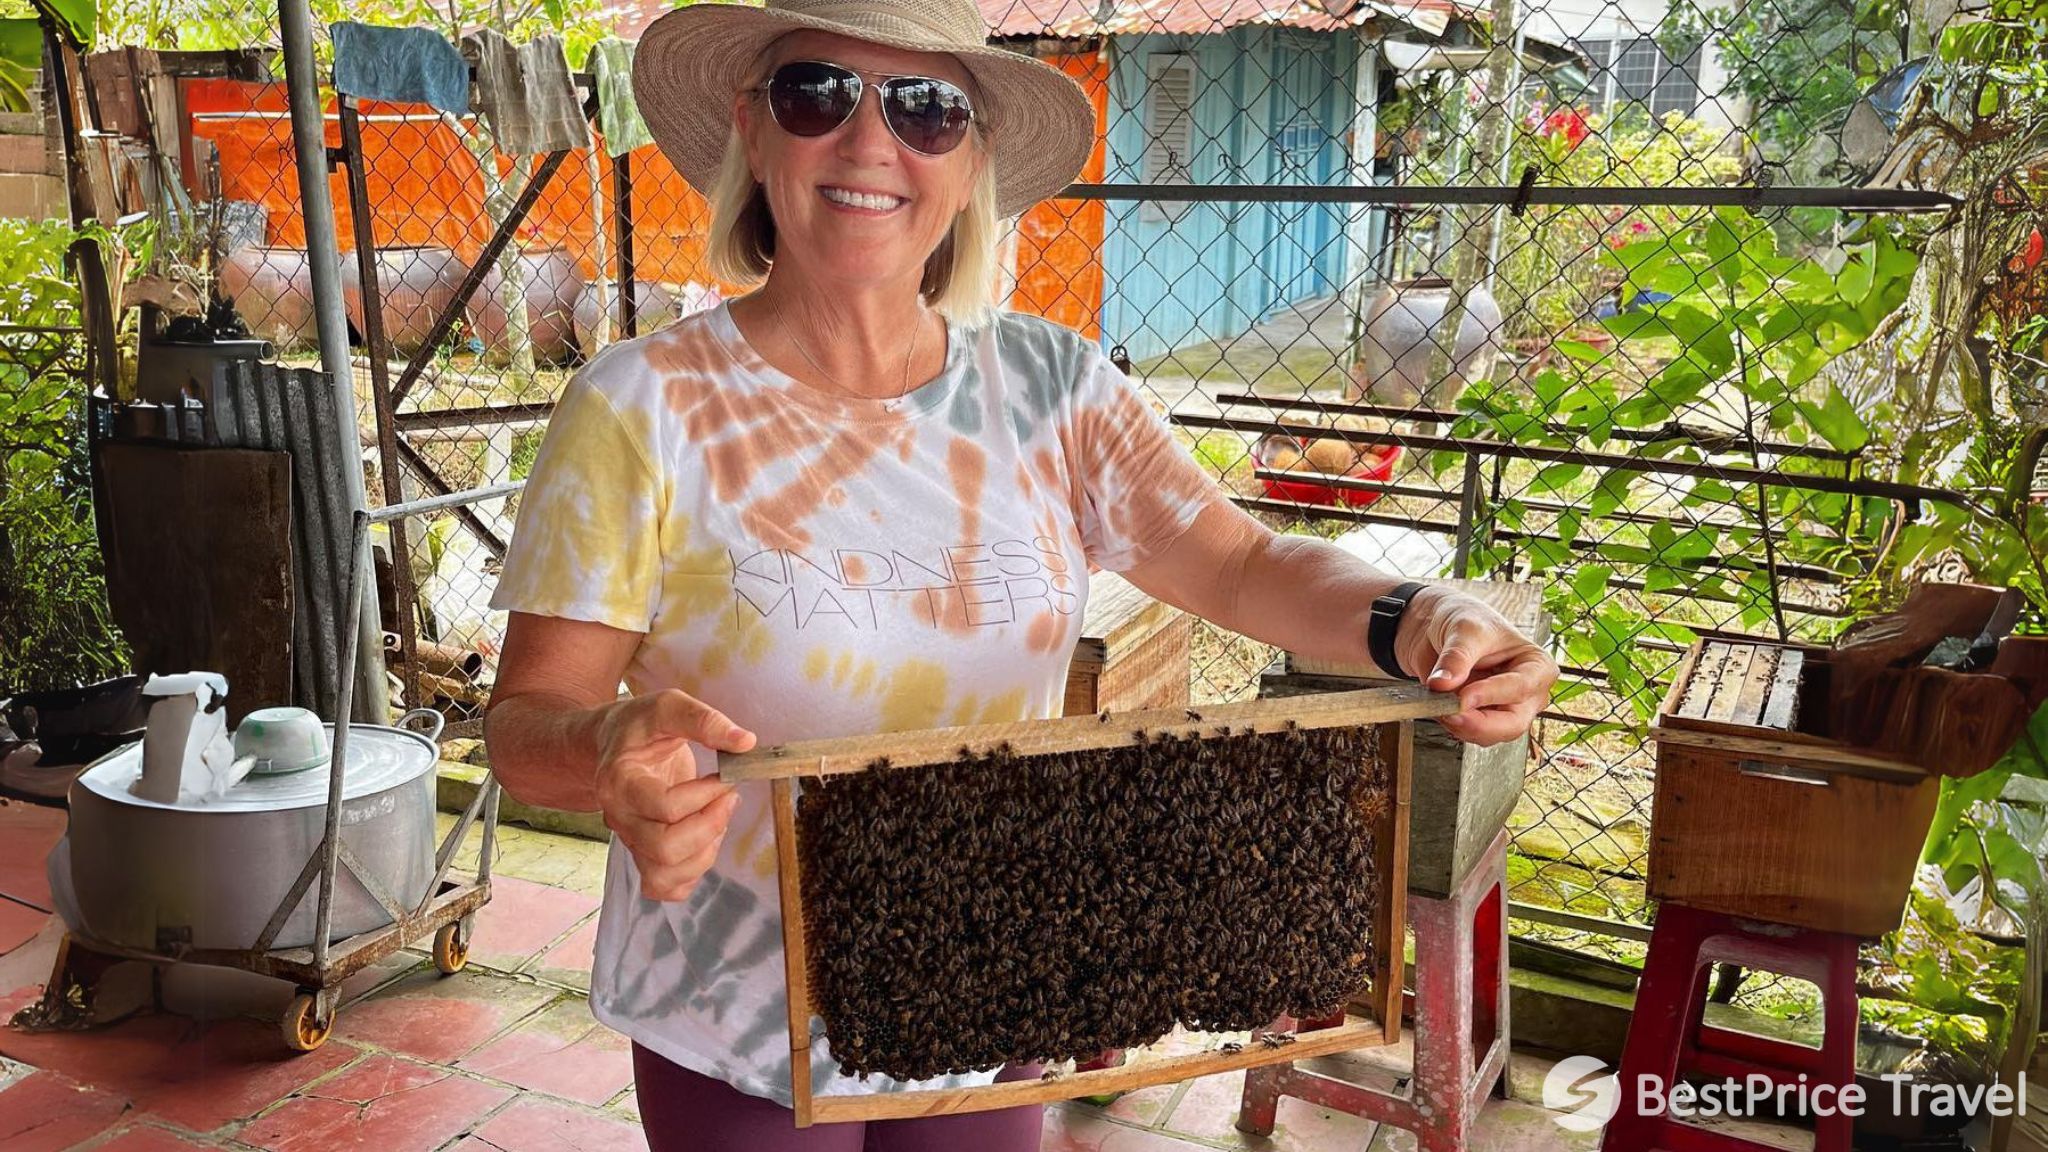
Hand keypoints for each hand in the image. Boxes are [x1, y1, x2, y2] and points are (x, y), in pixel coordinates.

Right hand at [594, 689, 757, 900]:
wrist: (613, 744)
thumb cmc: (639, 726)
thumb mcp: (667, 706)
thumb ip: (703, 720)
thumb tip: (745, 742)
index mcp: (619, 782)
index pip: (665, 807)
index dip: (705, 795)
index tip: (725, 776)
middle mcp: (620, 819)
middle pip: (665, 849)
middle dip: (710, 825)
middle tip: (728, 797)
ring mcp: (630, 841)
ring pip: (666, 876)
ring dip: (705, 852)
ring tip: (717, 816)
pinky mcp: (644, 854)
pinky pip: (666, 887)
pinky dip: (693, 872)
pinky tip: (705, 838)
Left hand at [1393, 587, 1557, 746]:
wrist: (1438, 627)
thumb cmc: (1465, 620)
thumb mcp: (1464, 630)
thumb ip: (1456, 657)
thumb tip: (1442, 684)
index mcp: (1537, 666)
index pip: (1521, 688)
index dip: (1491, 695)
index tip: (1462, 697)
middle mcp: (1527, 694)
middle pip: (1513, 724)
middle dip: (1480, 725)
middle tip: (1449, 715)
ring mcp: (1504, 710)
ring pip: (1490, 735)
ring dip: (1461, 726)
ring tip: (1437, 703)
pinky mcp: (1480, 720)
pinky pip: (1469, 734)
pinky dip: (1451, 725)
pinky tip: (1437, 707)